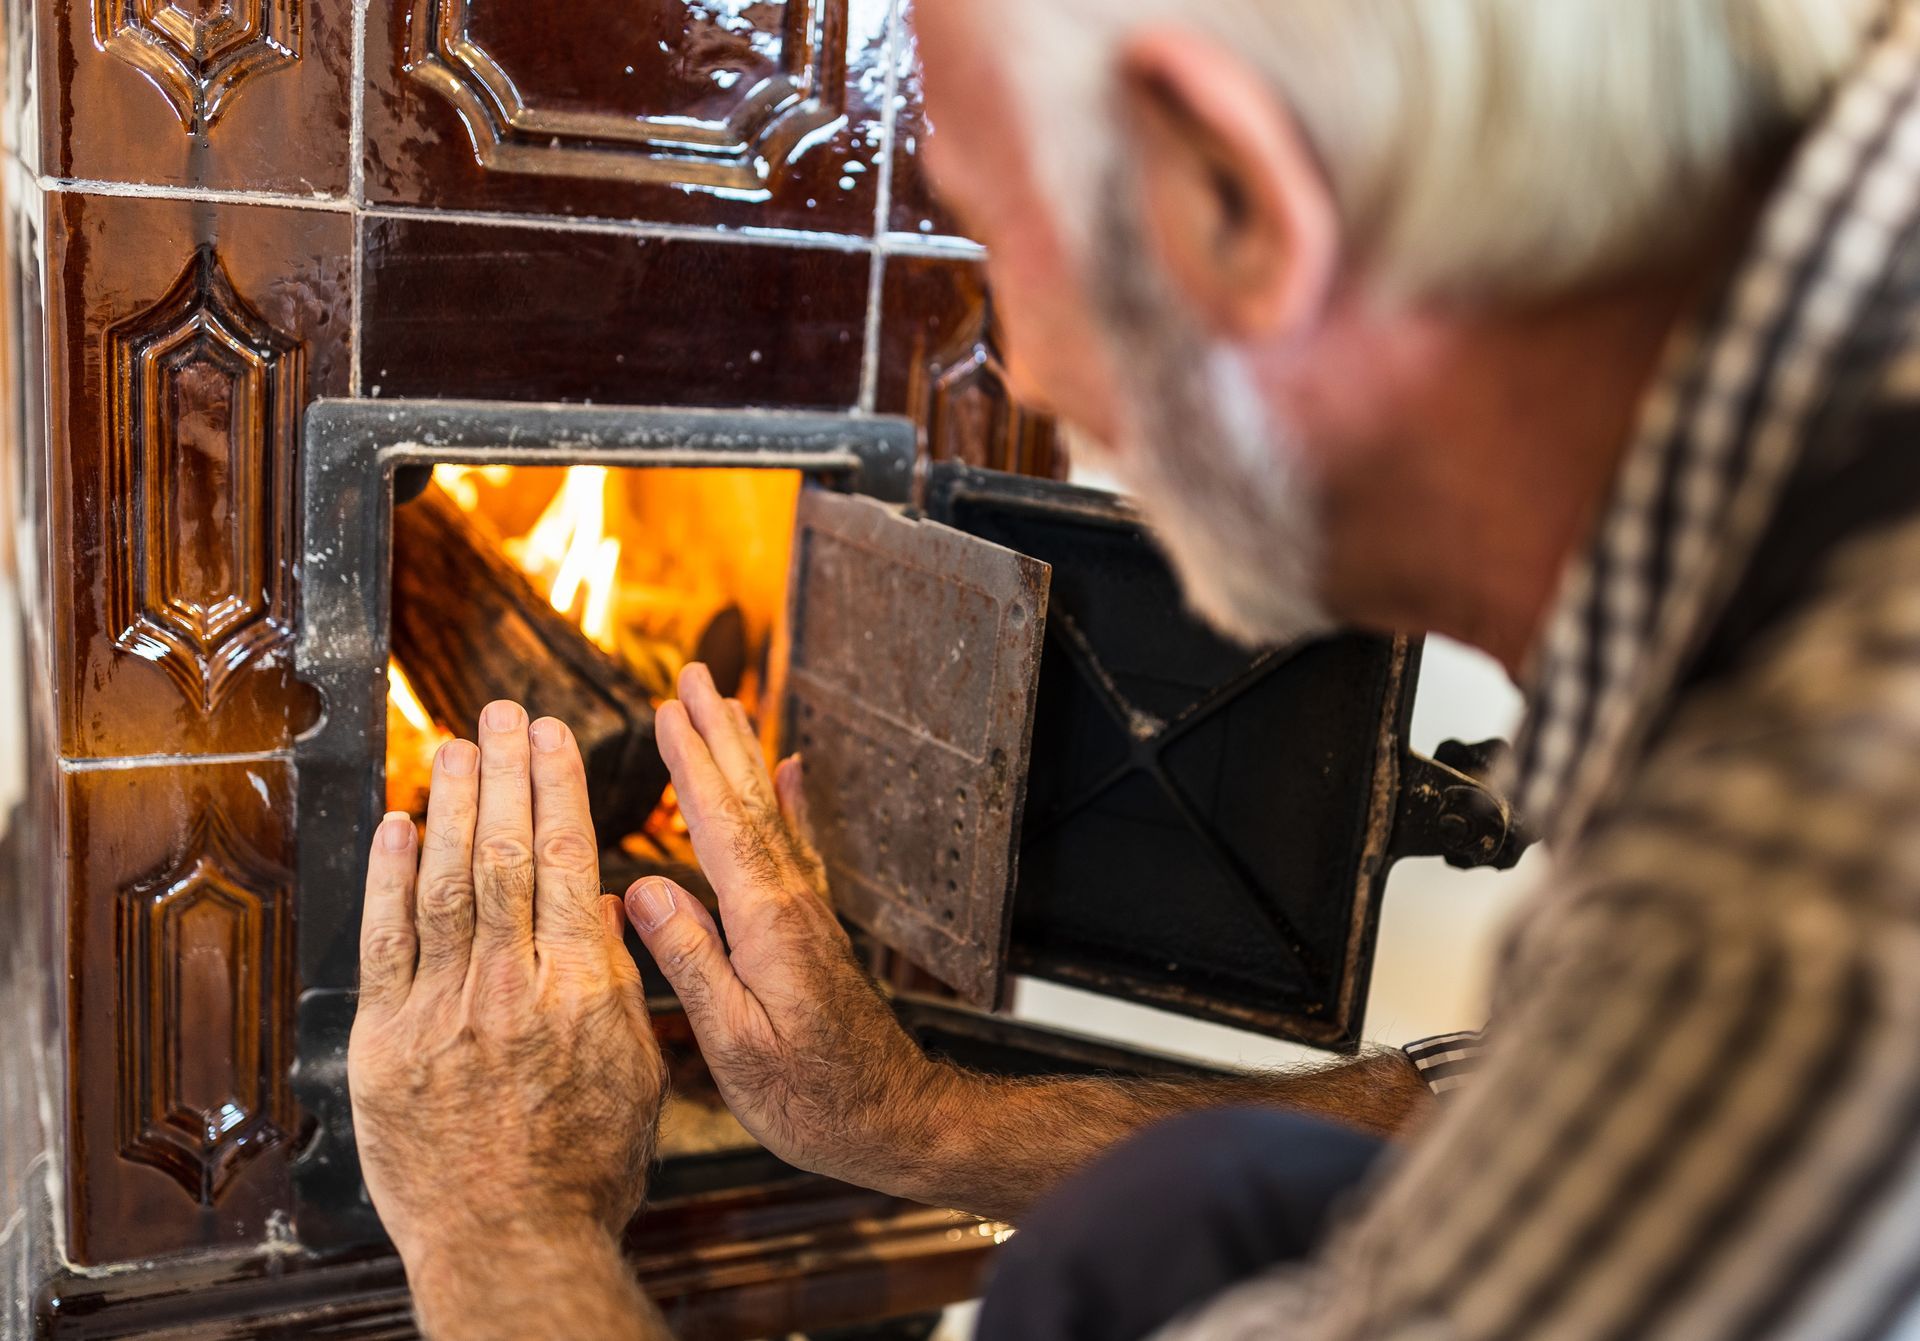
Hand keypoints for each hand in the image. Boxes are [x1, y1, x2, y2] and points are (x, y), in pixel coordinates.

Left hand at [349, 701, 664, 1279]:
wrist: (511, 1245)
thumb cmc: (586, 1170)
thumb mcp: (635, 1073)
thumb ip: (617, 984)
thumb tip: (600, 908)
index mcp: (582, 992)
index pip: (569, 862)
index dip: (559, 788)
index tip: (555, 735)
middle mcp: (512, 988)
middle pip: (508, 855)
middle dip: (506, 773)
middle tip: (505, 710)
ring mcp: (442, 1011)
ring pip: (447, 883)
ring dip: (454, 805)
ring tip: (460, 744)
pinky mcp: (387, 1042)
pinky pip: (386, 942)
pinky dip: (389, 878)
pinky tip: (398, 824)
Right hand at [623, 663, 965, 1199]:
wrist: (892, 1120)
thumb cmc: (812, 1097)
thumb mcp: (734, 1042)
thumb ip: (691, 963)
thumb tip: (644, 891)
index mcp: (766, 923)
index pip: (721, 826)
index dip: (691, 765)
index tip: (667, 708)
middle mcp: (792, 902)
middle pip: (751, 800)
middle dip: (718, 735)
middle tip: (694, 673)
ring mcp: (808, 911)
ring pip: (771, 814)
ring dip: (745, 756)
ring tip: (725, 705)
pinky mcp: (814, 929)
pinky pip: (797, 845)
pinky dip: (790, 802)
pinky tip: (790, 772)